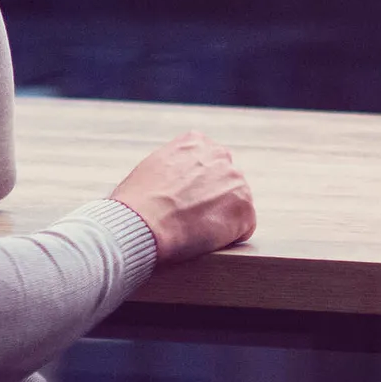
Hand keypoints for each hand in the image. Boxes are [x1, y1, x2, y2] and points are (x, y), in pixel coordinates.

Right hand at [110, 131, 255, 260]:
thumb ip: (173, 166)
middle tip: (190, 217)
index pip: (208, 162)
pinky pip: (243, 227)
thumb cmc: (136, 202)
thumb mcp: (151, 167)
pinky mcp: (245, 209)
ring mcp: (236, 181)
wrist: (143, 222)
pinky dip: (228, 237)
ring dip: (220, 217)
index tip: (184, 199)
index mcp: (196, 142)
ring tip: (193, 229)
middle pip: (225, 181)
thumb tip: (175, 181)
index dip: (197, 185)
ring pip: (235, 204)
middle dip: (213, 199)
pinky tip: (205, 239)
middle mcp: (221, 155)